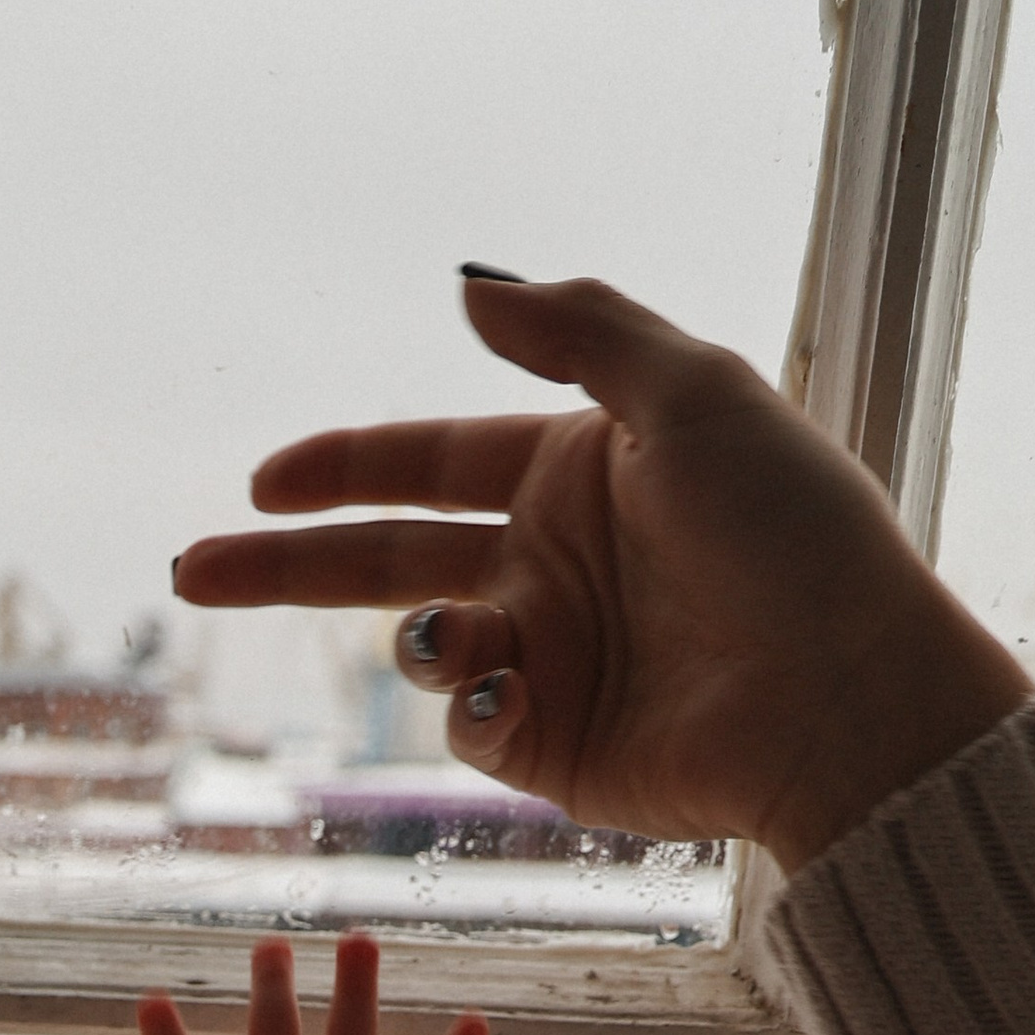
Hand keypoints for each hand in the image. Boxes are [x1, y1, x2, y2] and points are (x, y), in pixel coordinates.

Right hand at [172, 275, 1031, 873]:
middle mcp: (550, 567)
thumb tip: (466, 282)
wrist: (842, 692)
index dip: (339, 469)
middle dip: (284, 569)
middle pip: (382, 563)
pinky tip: (521, 689)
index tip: (259, 482)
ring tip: (461, 634)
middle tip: (192, 572)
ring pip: (423, 647)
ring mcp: (549, 663)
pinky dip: (479, 703)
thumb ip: (572, 330)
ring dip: (424, 637)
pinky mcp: (554, 752)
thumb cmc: (787, 532)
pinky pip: (470, 726)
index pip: (425, 464)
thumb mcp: (687, 390)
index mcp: (575, 474)